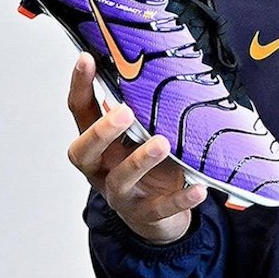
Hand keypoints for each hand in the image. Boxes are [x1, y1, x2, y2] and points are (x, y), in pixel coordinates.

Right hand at [66, 53, 206, 243]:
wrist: (159, 218)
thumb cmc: (150, 166)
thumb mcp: (143, 133)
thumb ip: (146, 107)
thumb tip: (161, 62)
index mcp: (100, 144)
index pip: (81, 113)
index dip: (80, 87)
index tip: (86, 58)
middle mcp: (103, 169)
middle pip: (84, 152)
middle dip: (101, 131)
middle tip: (124, 112)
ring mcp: (123, 195)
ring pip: (120, 180)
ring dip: (139, 161)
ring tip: (161, 143)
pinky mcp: (148, 214)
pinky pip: (162, 209)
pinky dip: (180, 198)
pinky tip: (198, 188)